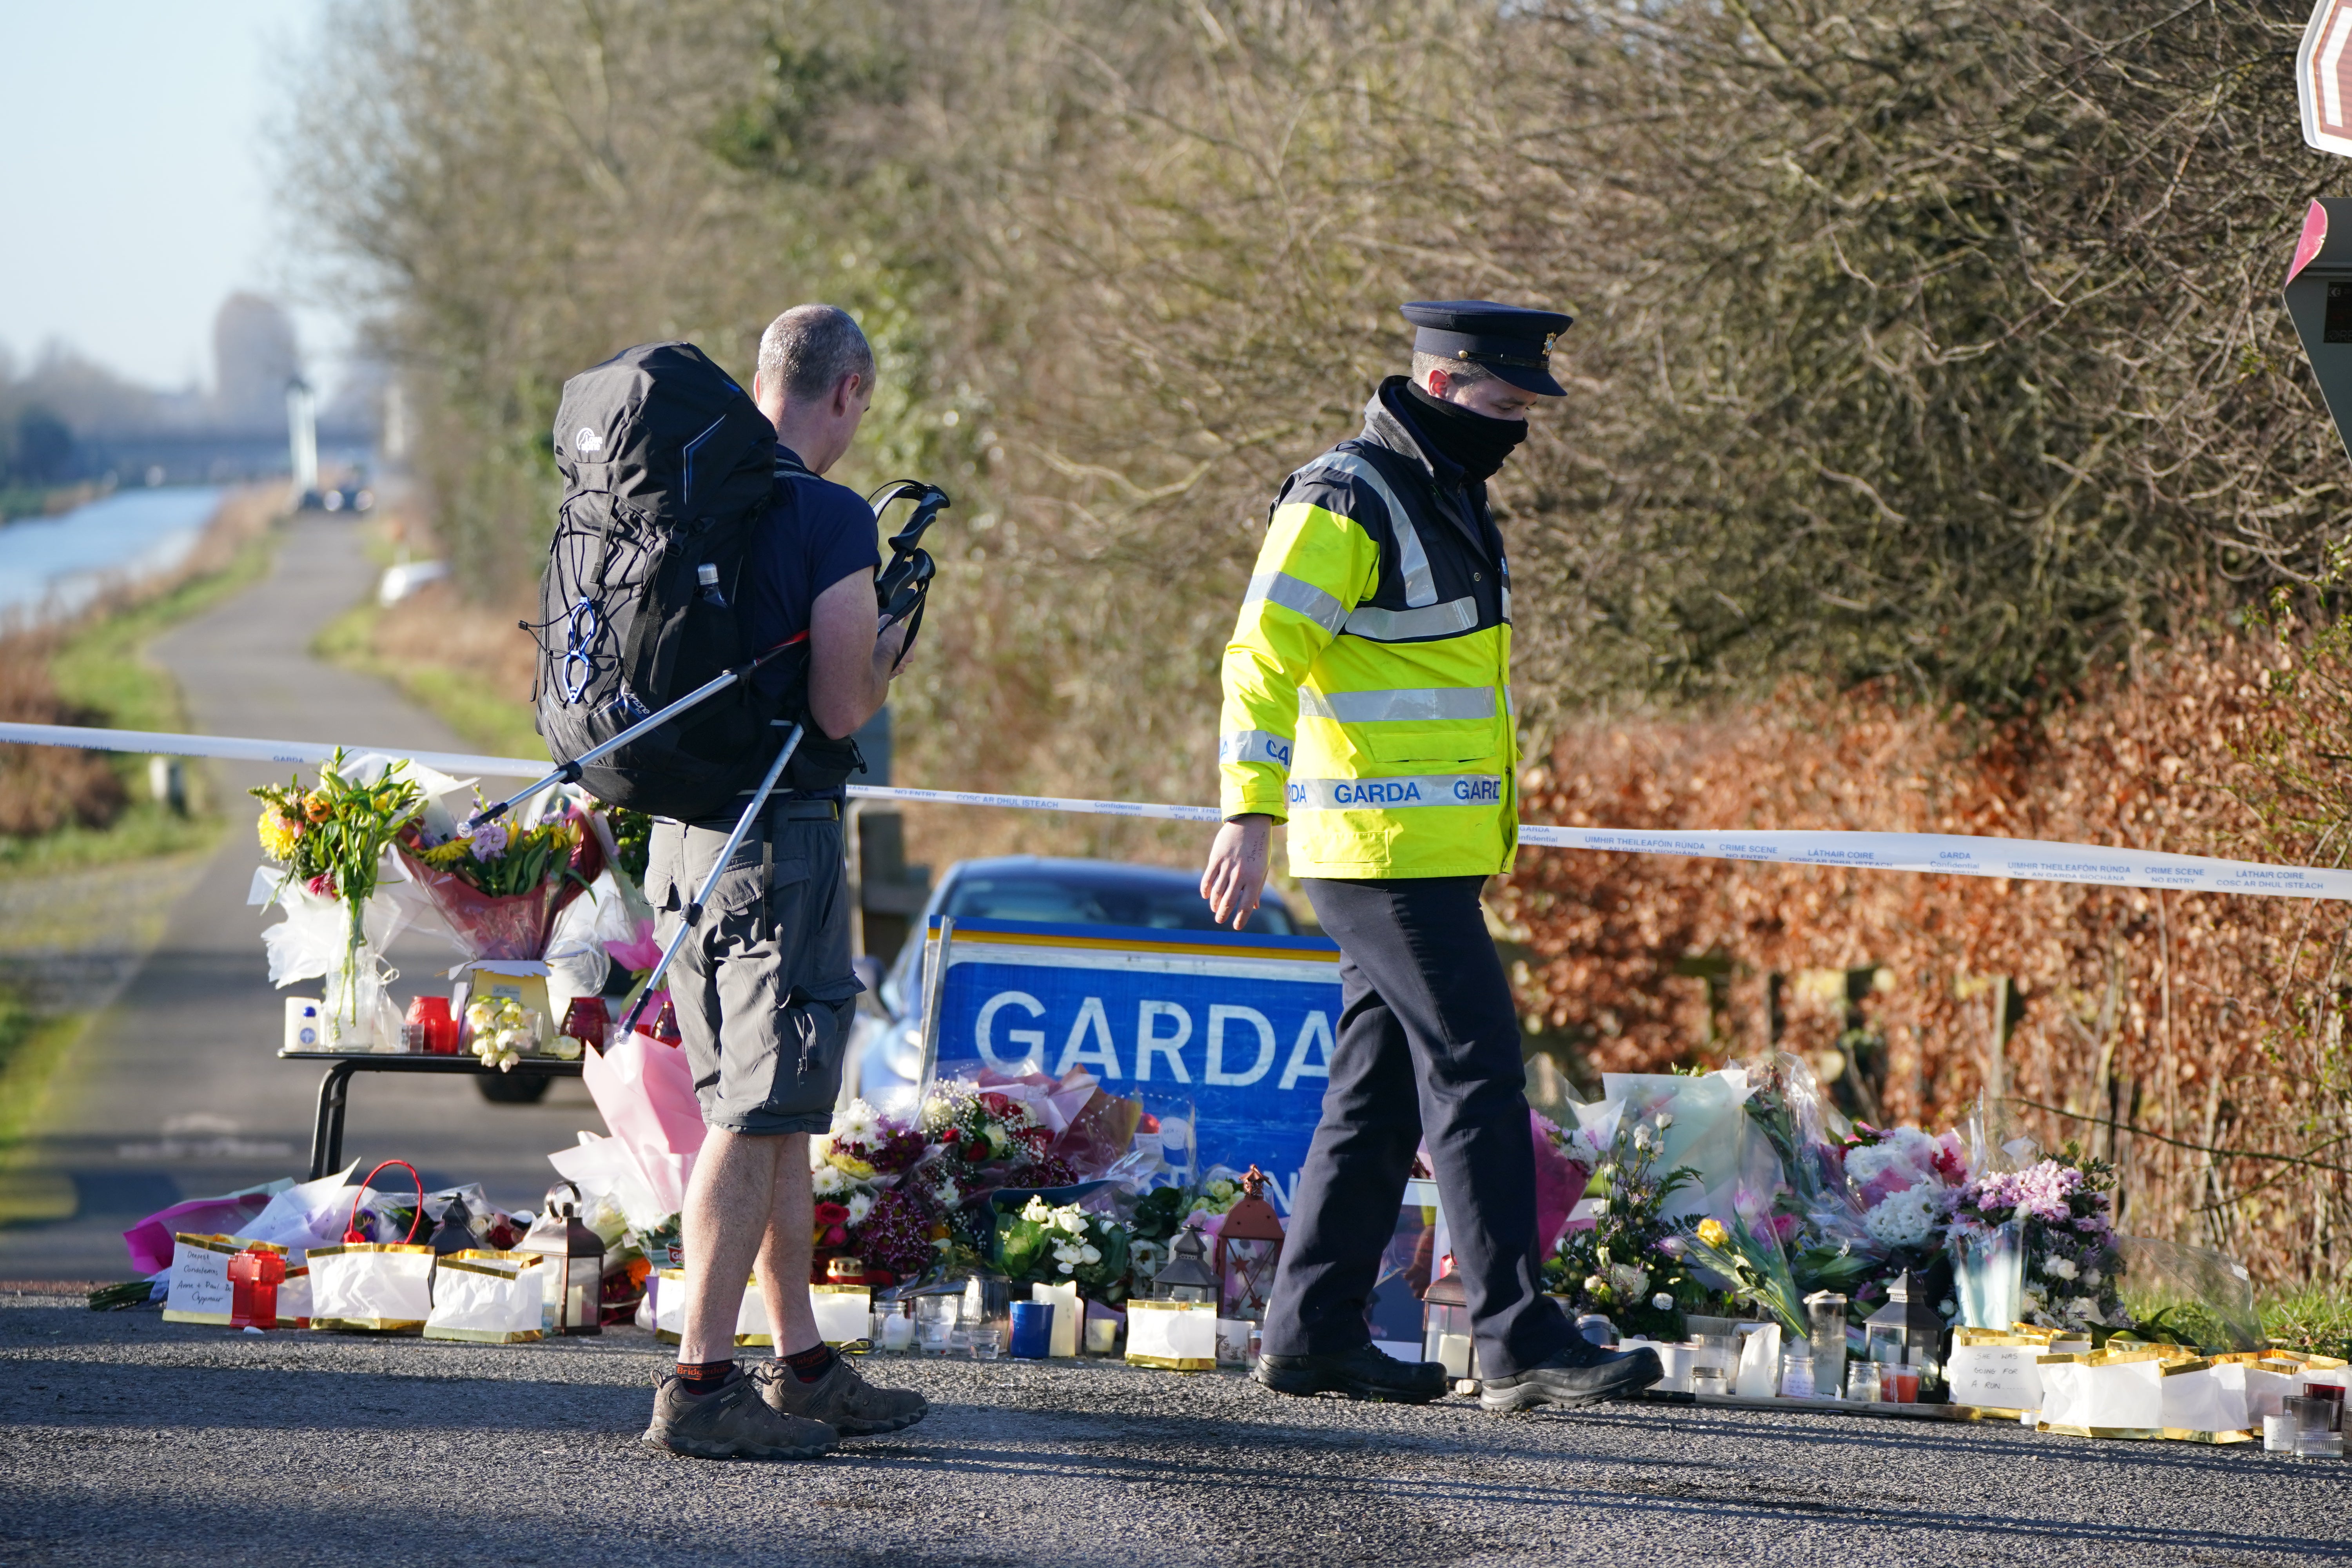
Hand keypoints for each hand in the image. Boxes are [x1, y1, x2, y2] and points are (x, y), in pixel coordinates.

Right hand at [873, 617, 911, 679]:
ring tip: (878, 654)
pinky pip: (889, 669)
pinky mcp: (894, 674)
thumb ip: (890, 619)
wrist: (879, 656)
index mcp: (912, 641)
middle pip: (901, 650)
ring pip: (895, 660)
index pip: (905, 636)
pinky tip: (877, 662)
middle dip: (893, 647)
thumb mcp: (887, 620)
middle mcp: (910, 655)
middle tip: (883, 644)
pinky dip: (884, 666)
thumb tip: (890, 618)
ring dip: (889, 657)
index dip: (896, 635)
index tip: (889, 635)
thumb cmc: (884, 637)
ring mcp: (903, 666)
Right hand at [1201, 815, 1270, 930]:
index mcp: (1255, 878)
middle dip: (1223, 914)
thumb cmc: (1260, 846)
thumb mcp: (1263, 867)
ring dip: (1214, 904)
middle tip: (1220, 920)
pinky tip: (1206, 895)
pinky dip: (1206, 889)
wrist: (1250, 821)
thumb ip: (1258, 887)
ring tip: (1214, 909)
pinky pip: (1208, 878)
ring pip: (1217, 892)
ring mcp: (1227, 866)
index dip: (1240, 919)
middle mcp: (1241, 875)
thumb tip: (1254, 906)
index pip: (1246, 906)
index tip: (1236, 927)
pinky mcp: (1216, 858)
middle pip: (1229, 902)